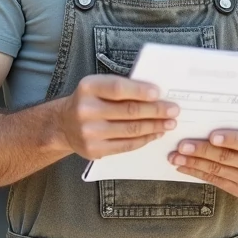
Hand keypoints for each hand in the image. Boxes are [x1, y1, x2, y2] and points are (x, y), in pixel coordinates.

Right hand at [57, 75, 178, 160]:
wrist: (63, 125)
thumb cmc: (89, 101)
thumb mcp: (97, 87)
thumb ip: (120, 88)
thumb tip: (155, 94)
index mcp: (88, 88)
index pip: (118, 88)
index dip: (140, 91)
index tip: (159, 93)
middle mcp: (86, 110)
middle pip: (128, 111)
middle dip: (155, 111)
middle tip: (173, 110)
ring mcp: (89, 133)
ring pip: (130, 130)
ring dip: (154, 126)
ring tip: (169, 123)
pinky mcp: (95, 150)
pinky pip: (126, 145)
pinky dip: (144, 139)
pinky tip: (155, 134)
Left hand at [168, 122, 237, 198]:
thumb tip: (210, 111)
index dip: (229, 139)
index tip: (211, 136)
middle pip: (226, 157)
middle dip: (201, 151)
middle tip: (182, 146)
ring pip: (217, 171)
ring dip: (193, 163)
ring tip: (175, 157)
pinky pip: (215, 181)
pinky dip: (197, 173)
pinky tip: (183, 167)